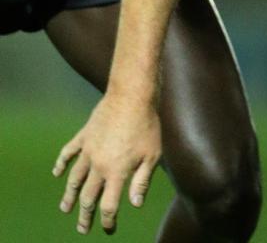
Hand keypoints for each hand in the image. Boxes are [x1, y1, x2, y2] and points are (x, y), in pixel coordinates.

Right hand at [53, 95, 160, 235]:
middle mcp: (99, 165)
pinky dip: (61, 163)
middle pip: (88, 197)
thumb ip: (142, 181)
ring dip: (69, 196)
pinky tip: (57, 172)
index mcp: (117, 172)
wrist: (131, 96)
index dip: (108, 220)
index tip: (108, 228)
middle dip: (85, 216)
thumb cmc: (147, 125)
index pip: (109, 205)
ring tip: (65, 208)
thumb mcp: (152, 155)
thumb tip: (135, 205)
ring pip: (75, 179)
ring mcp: (89, 150)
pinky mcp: (84, 135)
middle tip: (82, 229)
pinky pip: (68, 152)